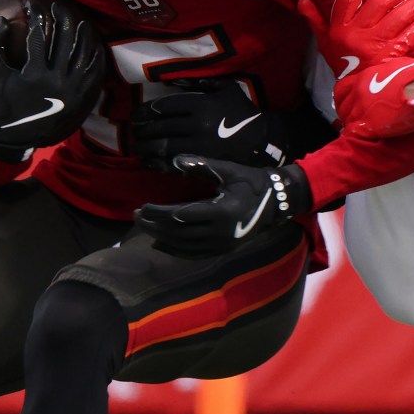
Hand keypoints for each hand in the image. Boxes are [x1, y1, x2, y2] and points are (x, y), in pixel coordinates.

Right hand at [0, 0, 105, 162]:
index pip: (38, 35)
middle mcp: (56, 80)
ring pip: (82, 54)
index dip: (36, 16)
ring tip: (80, 20)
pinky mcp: (79, 97)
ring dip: (82, 34)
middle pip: (64, 39)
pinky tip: (95, 45)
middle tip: (58, 6)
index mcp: (35, 74)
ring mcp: (71, 89)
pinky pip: (92, 73)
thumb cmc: (3, 104)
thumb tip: (0, 20)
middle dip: (62, 18)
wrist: (16, 137)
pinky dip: (94, 58)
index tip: (32, 4)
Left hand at [133, 80, 287, 166]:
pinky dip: (155, 164)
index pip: (165, 106)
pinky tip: (146, 161)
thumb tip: (174, 81)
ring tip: (136, 145)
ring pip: (162, 146)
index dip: (147, 110)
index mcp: (201, 104)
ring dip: (144, 146)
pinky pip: (172, 164)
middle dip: (141, 129)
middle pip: (160, 127)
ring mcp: (198, 146)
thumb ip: (200, 82)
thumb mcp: (226, 88)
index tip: (138, 113)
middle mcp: (197, 125)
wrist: (262, 140)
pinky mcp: (201, 163)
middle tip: (132, 129)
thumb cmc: (242, 112)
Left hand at [135, 156, 312, 257]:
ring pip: (185, 245)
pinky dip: (176, 250)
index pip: (181, 215)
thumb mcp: (228, 170)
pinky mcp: (224, 249)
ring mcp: (223, 244)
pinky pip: (195, 254)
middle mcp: (221, 232)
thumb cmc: (251, 181)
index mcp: (221, 211)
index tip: (142, 207)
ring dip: (162, 238)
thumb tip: (175, 160)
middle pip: (179, 233)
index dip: (158, 213)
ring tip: (144, 229)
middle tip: (136, 217)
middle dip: (155, 226)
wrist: (276, 202)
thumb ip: (201, 165)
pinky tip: (161, 244)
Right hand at [296, 0, 413, 70]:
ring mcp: (376, 45)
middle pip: (379, 3)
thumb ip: (315, 20)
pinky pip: (411, 35)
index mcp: (340, 29)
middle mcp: (357, 35)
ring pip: (399, 17)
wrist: (356, 95)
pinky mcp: (393, 56)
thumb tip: (302, 0)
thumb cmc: (343, 63)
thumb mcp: (324, 42)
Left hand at [330, 56, 413, 138]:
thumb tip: (384, 75)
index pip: (341, 90)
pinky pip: (354, 132)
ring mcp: (362, 110)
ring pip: (347, 120)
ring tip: (361, 128)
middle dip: (346, 113)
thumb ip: (382, 73)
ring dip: (352, 124)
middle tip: (354, 118)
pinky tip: (363, 136)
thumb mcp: (394, 67)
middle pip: (341, 107)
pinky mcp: (369, 125)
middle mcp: (358, 93)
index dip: (343, 99)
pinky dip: (356, 134)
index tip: (349, 104)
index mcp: (364, 78)